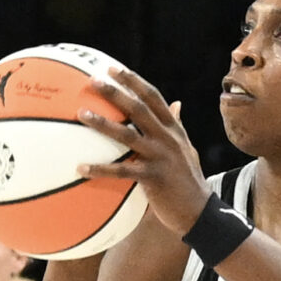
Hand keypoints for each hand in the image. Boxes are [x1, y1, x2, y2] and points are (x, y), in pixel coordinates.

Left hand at [76, 69, 209, 231]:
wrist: (199, 211)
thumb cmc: (189, 180)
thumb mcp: (187, 148)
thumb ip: (178, 125)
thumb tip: (177, 103)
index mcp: (173, 129)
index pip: (153, 97)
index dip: (133, 81)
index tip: (112, 69)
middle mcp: (167, 138)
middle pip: (138, 108)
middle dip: (115, 92)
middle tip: (92, 81)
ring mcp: (160, 157)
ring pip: (127, 135)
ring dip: (102, 123)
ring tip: (81, 114)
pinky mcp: (153, 178)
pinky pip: (122, 171)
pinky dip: (100, 169)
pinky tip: (81, 168)